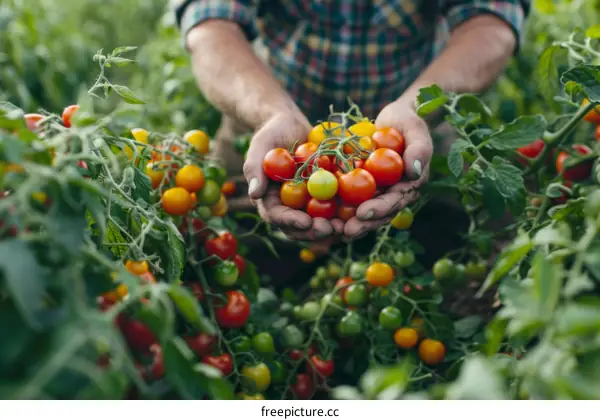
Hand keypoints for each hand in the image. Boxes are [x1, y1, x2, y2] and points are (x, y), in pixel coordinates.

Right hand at [243, 113, 343, 239]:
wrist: (293, 125)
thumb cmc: (273, 133)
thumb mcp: (261, 145)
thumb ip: (255, 168)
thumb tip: (254, 194)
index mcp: (270, 199)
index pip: (277, 216)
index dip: (290, 222)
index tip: (305, 222)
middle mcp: (289, 207)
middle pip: (300, 228)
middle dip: (315, 232)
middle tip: (330, 229)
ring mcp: (308, 203)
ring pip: (320, 223)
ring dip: (333, 229)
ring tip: (347, 227)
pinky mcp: (326, 196)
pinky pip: (337, 209)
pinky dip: (347, 214)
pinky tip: (360, 213)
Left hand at [344, 99, 432, 238]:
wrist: (395, 118)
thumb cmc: (408, 121)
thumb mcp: (415, 130)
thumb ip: (418, 150)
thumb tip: (414, 171)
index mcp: (409, 185)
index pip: (395, 201)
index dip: (380, 209)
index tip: (364, 213)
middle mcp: (393, 193)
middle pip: (378, 213)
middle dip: (362, 224)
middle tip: (346, 231)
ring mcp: (377, 192)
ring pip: (363, 211)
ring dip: (349, 222)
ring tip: (333, 231)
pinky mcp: (362, 186)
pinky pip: (349, 198)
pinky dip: (338, 207)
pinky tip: (323, 216)